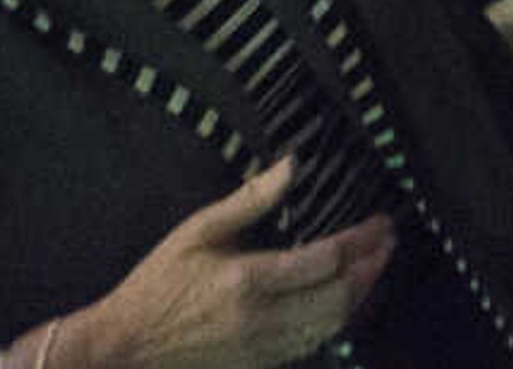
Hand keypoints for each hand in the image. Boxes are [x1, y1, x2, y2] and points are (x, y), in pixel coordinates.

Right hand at [56, 159, 395, 368]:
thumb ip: (250, 200)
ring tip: (376, 267)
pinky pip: (312, 344)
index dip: (361, 240)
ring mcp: (262, 348)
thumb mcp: (197, 231)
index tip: (380, 222)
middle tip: (389, 242)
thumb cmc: (157, 283)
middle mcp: (261, 318)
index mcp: (247, 280)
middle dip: (373, 267)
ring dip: (362, 295)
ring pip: (332, 325)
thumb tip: (293, 164)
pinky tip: (346, 301)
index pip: (325, 260)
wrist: (123, 347)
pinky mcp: (259, 365)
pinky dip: (337, 321)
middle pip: (339, 296)